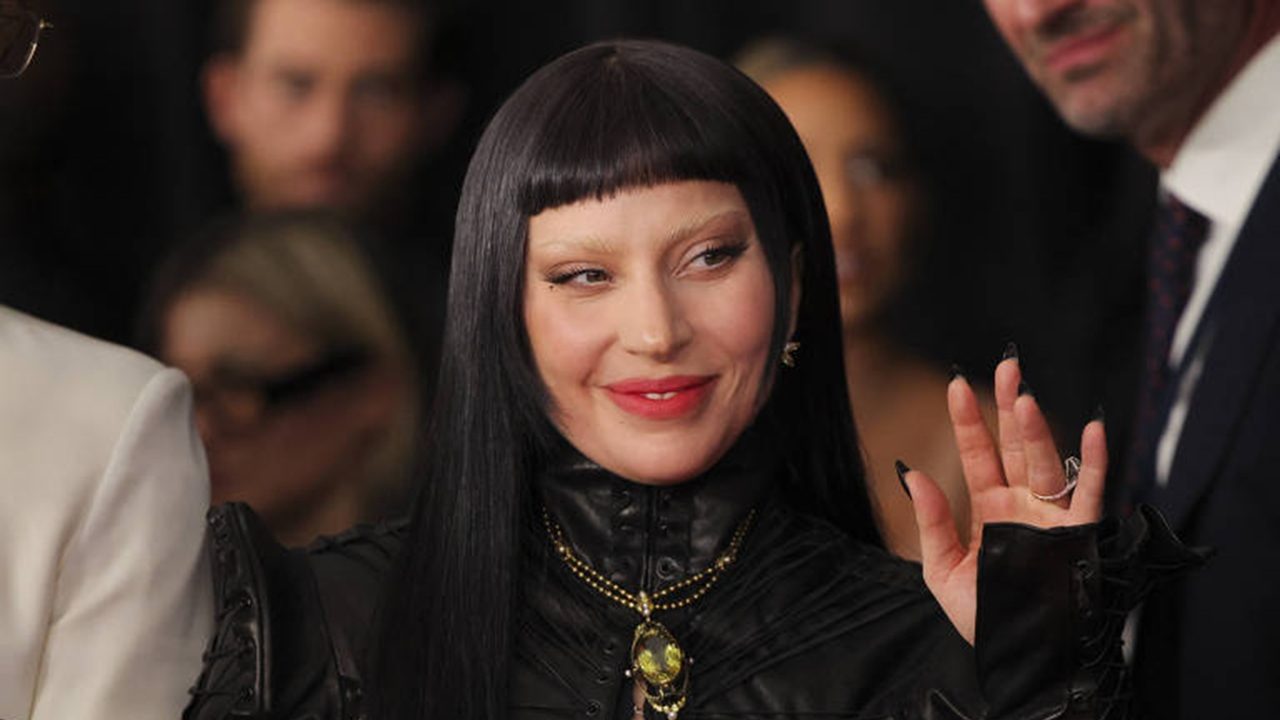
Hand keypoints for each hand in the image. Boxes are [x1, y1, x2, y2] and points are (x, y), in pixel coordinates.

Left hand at [900, 355, 1106, 643]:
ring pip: (1047, 463)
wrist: (1019, 658)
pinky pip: (1092, 493)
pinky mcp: (1079, 537)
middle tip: (1005, 364)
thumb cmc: (983, 618)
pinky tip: (1092, 428)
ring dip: (1038, 430)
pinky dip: (1095, 462)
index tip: (954, 385)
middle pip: (1016, 446)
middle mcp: (1024, 507)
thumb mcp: (941, 570)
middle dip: (1009, 406)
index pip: (978, 455)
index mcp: (991, 510)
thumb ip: (931, 521)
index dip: (968, 421)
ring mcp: (1053, 518)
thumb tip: (911, 472)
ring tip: (1025, 396)